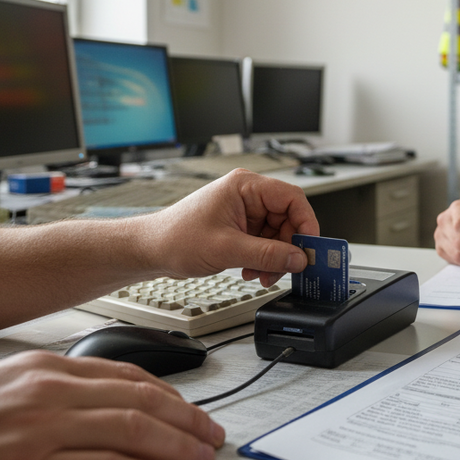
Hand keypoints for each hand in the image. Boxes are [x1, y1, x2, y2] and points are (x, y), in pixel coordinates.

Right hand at [0, 350, 224, 459]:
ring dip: (176, 447)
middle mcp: (49, 392)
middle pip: (141, 400)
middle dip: (186, 420)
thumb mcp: (8, 387)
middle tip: (211, 437)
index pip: (128, 375)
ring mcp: (40, 430)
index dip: (172, 395)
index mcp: (45, 368)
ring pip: (132, 430)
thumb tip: (118, 408)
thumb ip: (61, 391)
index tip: (193, 412)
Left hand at [143, 169, 319, 286]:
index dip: (306, 224)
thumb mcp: (227, 249)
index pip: (292, 199)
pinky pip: (265, 243)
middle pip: (288, 219)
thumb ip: (268, 254)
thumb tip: (298, 258)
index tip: (309, 248)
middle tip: (286, 268)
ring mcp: (244, 212)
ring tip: (261, 273)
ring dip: (274, 257)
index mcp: (245, 186)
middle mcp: (248, 195)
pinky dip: (263, 259)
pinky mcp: (240, 227)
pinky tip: (251, 270)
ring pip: (278, 234)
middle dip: (287, 248)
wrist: (150, 250)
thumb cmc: (175, 237)